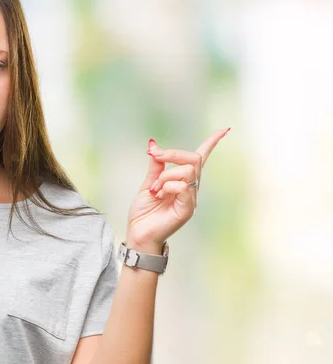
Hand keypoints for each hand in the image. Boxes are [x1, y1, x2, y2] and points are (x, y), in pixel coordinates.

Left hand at [126, 128, 229, 252]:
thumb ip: (155, 166)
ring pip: (187, 171)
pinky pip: (183, 186)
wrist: (138, 234)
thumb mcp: (148, 184)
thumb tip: (154, 145)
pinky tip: (160, 195)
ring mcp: (191, 198)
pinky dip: (168, 186)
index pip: (200, 159)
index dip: (211, 143)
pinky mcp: (188, 208)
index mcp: (182, 181)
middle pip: (194, 159)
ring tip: (156, 189)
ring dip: (166, 175)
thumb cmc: (144, 213)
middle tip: (154, 157)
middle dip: (173, 154)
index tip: (224, 130)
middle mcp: (191, 188)